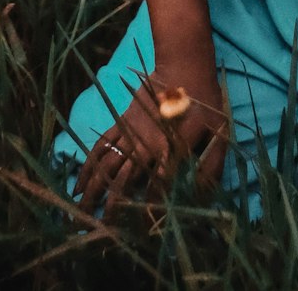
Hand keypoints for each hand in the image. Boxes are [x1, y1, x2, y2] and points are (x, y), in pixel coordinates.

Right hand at [74, 63, 228, 221]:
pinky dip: (87, 164)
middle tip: (100, 233)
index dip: (150, 213)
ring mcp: (131, 133)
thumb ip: (212, 167)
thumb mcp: (220, 132)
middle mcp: (148, 145)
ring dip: (92, 191)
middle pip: (124, 183)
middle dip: (111, 210)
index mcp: (173, 150)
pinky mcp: (122, 122)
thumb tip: (202, 198)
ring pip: (107, 166)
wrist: (184, 64)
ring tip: (80, 215)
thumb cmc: (206, 101)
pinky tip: (78, 184)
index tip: (142, 232)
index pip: (158, 190)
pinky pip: (101, 145)